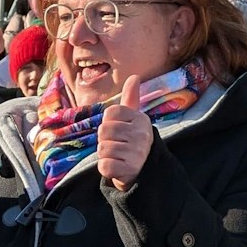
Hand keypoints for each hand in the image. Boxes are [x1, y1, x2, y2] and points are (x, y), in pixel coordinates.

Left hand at [95, 75, 154, 189]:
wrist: (144, 170)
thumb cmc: (132, 140)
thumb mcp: (134, 119)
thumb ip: (131, 98)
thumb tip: (135, 76)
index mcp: (141, 119)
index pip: (110, 113)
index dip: (108, 123)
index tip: (118, 130)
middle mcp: (141, 134)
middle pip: (103, 131)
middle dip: (105, 140)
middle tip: (117, 145)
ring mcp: (136, 152)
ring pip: (102, 148)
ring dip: (105, 155)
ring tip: (118, 156)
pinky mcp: (129, 169)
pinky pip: (104, 165)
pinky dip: (106, 168)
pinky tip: (117, 167)